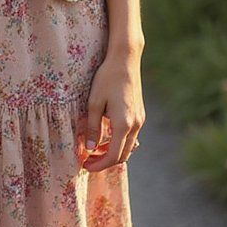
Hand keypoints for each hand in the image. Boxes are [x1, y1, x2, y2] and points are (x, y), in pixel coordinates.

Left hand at [76, 51, 144, 172]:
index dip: (99, 165)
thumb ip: (92, 127)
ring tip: (95, 150)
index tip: (85, 166)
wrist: (125, 60)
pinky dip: (119, 142)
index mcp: (123, 124)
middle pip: (123, 155)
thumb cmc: (107, 78)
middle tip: (88, 160)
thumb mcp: (94, 102)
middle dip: (105, 162)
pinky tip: (105, 137)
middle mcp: (135, 125)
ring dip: (112, 152)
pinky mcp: (140, 115)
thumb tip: (90, 148)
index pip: (113, 156)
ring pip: (128, 147)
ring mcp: (140, 120)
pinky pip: (131, 137)